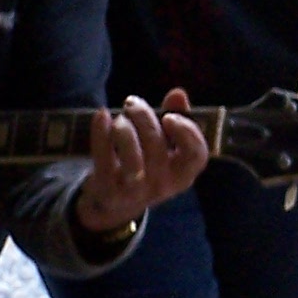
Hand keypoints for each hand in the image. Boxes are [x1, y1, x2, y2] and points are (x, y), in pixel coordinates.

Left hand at [74, 90, 209, 232]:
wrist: (114, 204)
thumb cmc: (148, 165)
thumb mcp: (166, 146)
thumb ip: (176, 118)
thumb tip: (178, 93)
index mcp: (183, 174)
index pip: (196, 155)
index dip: (186, 132)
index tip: (169, 116)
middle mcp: (162, 185)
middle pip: (158, 147)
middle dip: (144, 117)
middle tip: (132, 102)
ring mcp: (134, 191)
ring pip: (132, 159)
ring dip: (125, 130)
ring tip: (120, 116)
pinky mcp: (107, 190)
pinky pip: (104, 160)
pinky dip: (100, 134)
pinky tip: (101, 115)